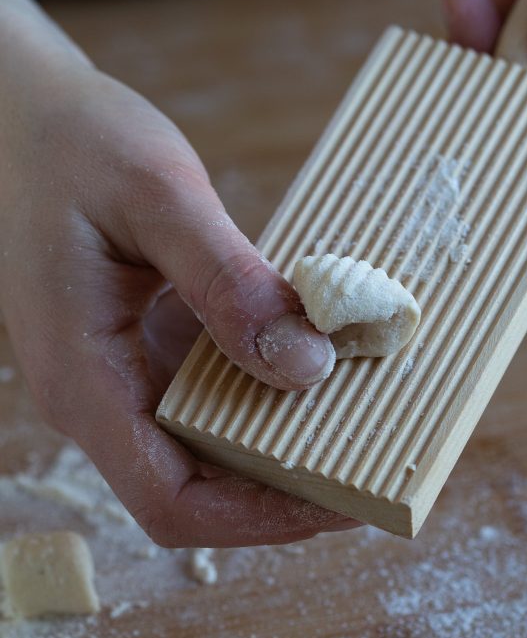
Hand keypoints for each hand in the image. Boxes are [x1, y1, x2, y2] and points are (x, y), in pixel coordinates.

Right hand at [0, 0, 354, 546]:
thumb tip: (306, 365)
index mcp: (85, 379)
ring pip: (207, 449)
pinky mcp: (145, 350)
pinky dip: (267, 392)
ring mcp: (122, 376)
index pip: (170, 502)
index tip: (344, 498)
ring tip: (363, 416)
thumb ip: (226, 281)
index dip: (260, 519)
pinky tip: (317, 361)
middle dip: (287, 490)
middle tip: (379, 457)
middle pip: (197, 490)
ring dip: (283, 444)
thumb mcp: (157, 196)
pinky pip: (210, 397)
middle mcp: (100, 396)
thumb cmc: (71, 144)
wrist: (22, 119)